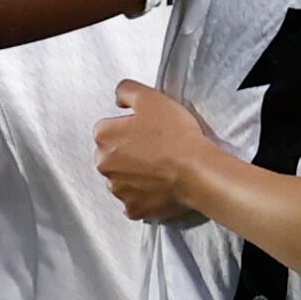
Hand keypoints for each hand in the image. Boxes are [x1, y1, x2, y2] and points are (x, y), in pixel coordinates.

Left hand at [96, 80, 216, 222]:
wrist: (196, 169)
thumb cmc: (174, 134)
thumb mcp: (150, 97)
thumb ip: (126, 91)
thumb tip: (118, 100)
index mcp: (104, 136)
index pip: (107, 129)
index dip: (128, 128)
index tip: (147, 130)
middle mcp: (103, 165)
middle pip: (111, 156)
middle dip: (127, 153)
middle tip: (154, 149)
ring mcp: (118, 190)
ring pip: (121, 179)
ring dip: (134, 175)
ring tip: (159, 168)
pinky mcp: (133, 209)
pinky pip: (133, 201)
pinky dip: (143, 196)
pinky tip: (159, 187)